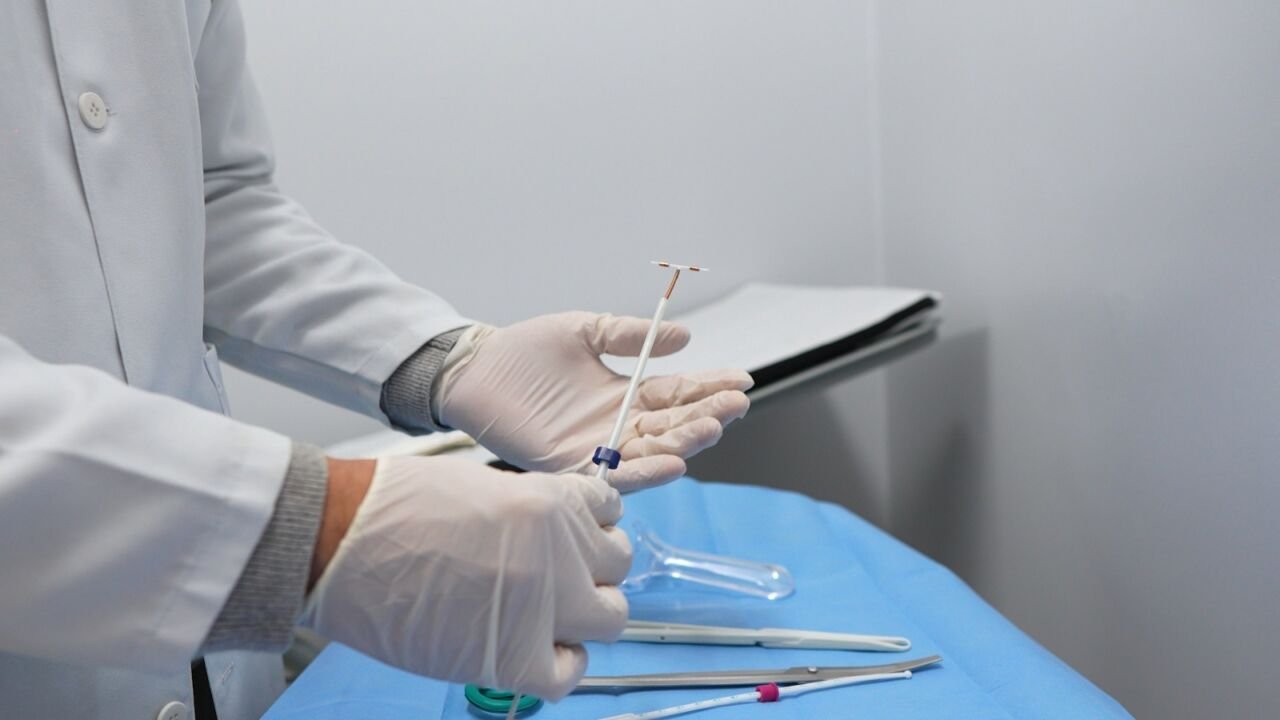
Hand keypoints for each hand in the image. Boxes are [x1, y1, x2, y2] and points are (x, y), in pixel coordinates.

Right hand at [302, 455, 629, 700]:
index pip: (610, 510)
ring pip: (611, 617)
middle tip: (559, 579)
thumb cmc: (389, 508)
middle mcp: (561, 551)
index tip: (574, 538)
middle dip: (592, 570)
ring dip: (586, 617)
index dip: (590, 526)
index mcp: (550, 501)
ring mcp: (545, 605)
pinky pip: (570, 673)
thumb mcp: (480, 485)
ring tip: (549, 617)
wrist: (341, 540)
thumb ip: (528, 511)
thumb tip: (548, 539)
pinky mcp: (516, 657)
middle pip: (617, 565)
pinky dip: (562, 666)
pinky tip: (538, 653)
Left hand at [434, 312, 751, 490]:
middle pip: (673, 425)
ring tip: (711, 429)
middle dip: (706, 415)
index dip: (709, 388)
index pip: (678, 394)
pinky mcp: (572, 467)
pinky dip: (646, 472)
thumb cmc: (524, 351)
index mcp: (625, 393)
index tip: (741, 380)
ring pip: (652, 452)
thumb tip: (684, 338)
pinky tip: (673, 463)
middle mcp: (618, 425)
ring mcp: (597, 448)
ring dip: (684, 443)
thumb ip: (629, 335)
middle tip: (733, 405)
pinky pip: (615, 476)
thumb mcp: (585, 331)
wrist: (474, 370)